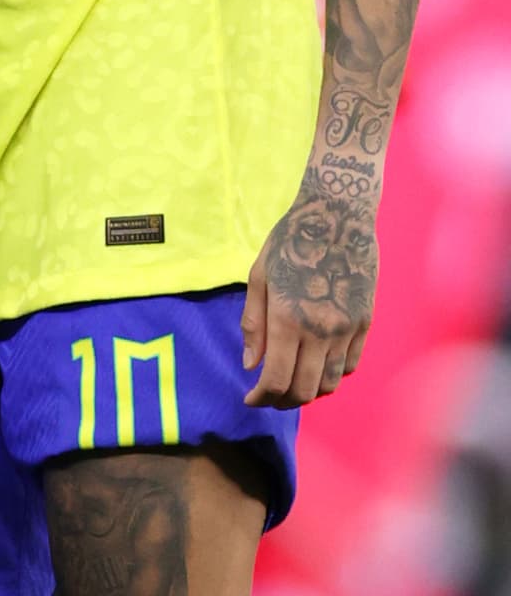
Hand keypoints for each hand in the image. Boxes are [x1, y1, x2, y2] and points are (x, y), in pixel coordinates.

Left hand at [240, 168, 378, 409]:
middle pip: (304, 390)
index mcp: (287, 318)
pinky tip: (318, 364)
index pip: (276, 380)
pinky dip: (333, 375)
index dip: (261, 398)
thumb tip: (250, 365)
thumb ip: (253, 323)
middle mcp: (319, 331)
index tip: (250, 400)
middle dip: (282, 401)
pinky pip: (350, 365)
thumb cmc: (291, 241)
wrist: (339, 215)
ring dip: (309, 391)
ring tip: (293, 383)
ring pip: (331, 384)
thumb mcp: (259, 275)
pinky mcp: (365, 323)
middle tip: (268, 396)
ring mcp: (346, 329)